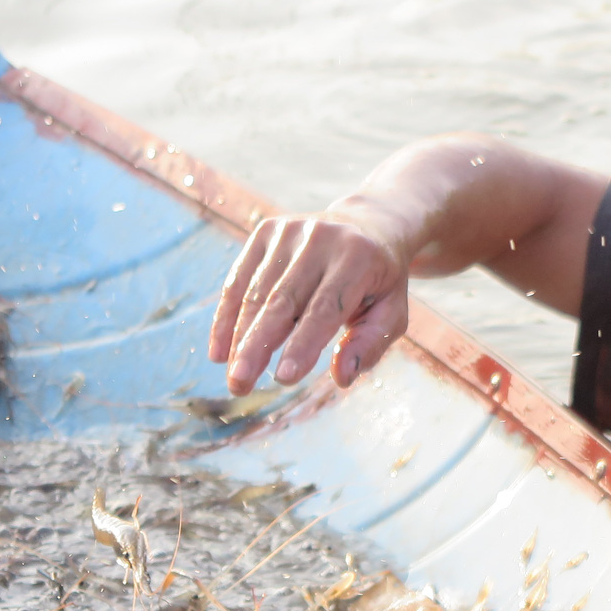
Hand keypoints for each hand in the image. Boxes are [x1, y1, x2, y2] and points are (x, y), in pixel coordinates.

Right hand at [208, 211, 411, 394]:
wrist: (367, 225)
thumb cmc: (379, 282)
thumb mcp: (391, 313)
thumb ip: (369, 345)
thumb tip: (341, 377)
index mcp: (358, 258)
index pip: (325, 307)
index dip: (303, 343)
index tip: (283, 377)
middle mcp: (320, 238)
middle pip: (282, 300)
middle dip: (257, 345)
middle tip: (239, 385)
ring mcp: (290, 231)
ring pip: (256, 292)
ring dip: (240, 338)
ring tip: (235, 378)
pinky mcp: (266, 232)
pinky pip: (239, 279)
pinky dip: (226, 316)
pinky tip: (219, 351)